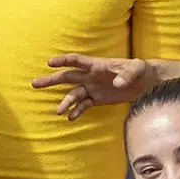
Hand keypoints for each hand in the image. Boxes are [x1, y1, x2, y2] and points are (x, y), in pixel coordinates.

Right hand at [32, 54, 157, 120]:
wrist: (145, 82)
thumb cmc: (141, 70)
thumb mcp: (137, 69)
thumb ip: (127, 74)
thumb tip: (116, 83)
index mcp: (97, 65)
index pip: (77, 61)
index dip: (63, 60)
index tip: (49, 62)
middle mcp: (91, 76)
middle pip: (67, 77)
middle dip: (51, 80)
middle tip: (34, 84)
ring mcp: (92, 87)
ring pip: (73, 94)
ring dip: (65, 102)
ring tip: (59, 112)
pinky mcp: (97, 99)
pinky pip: (83, 105)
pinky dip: (77, 111)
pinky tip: (71, 118)